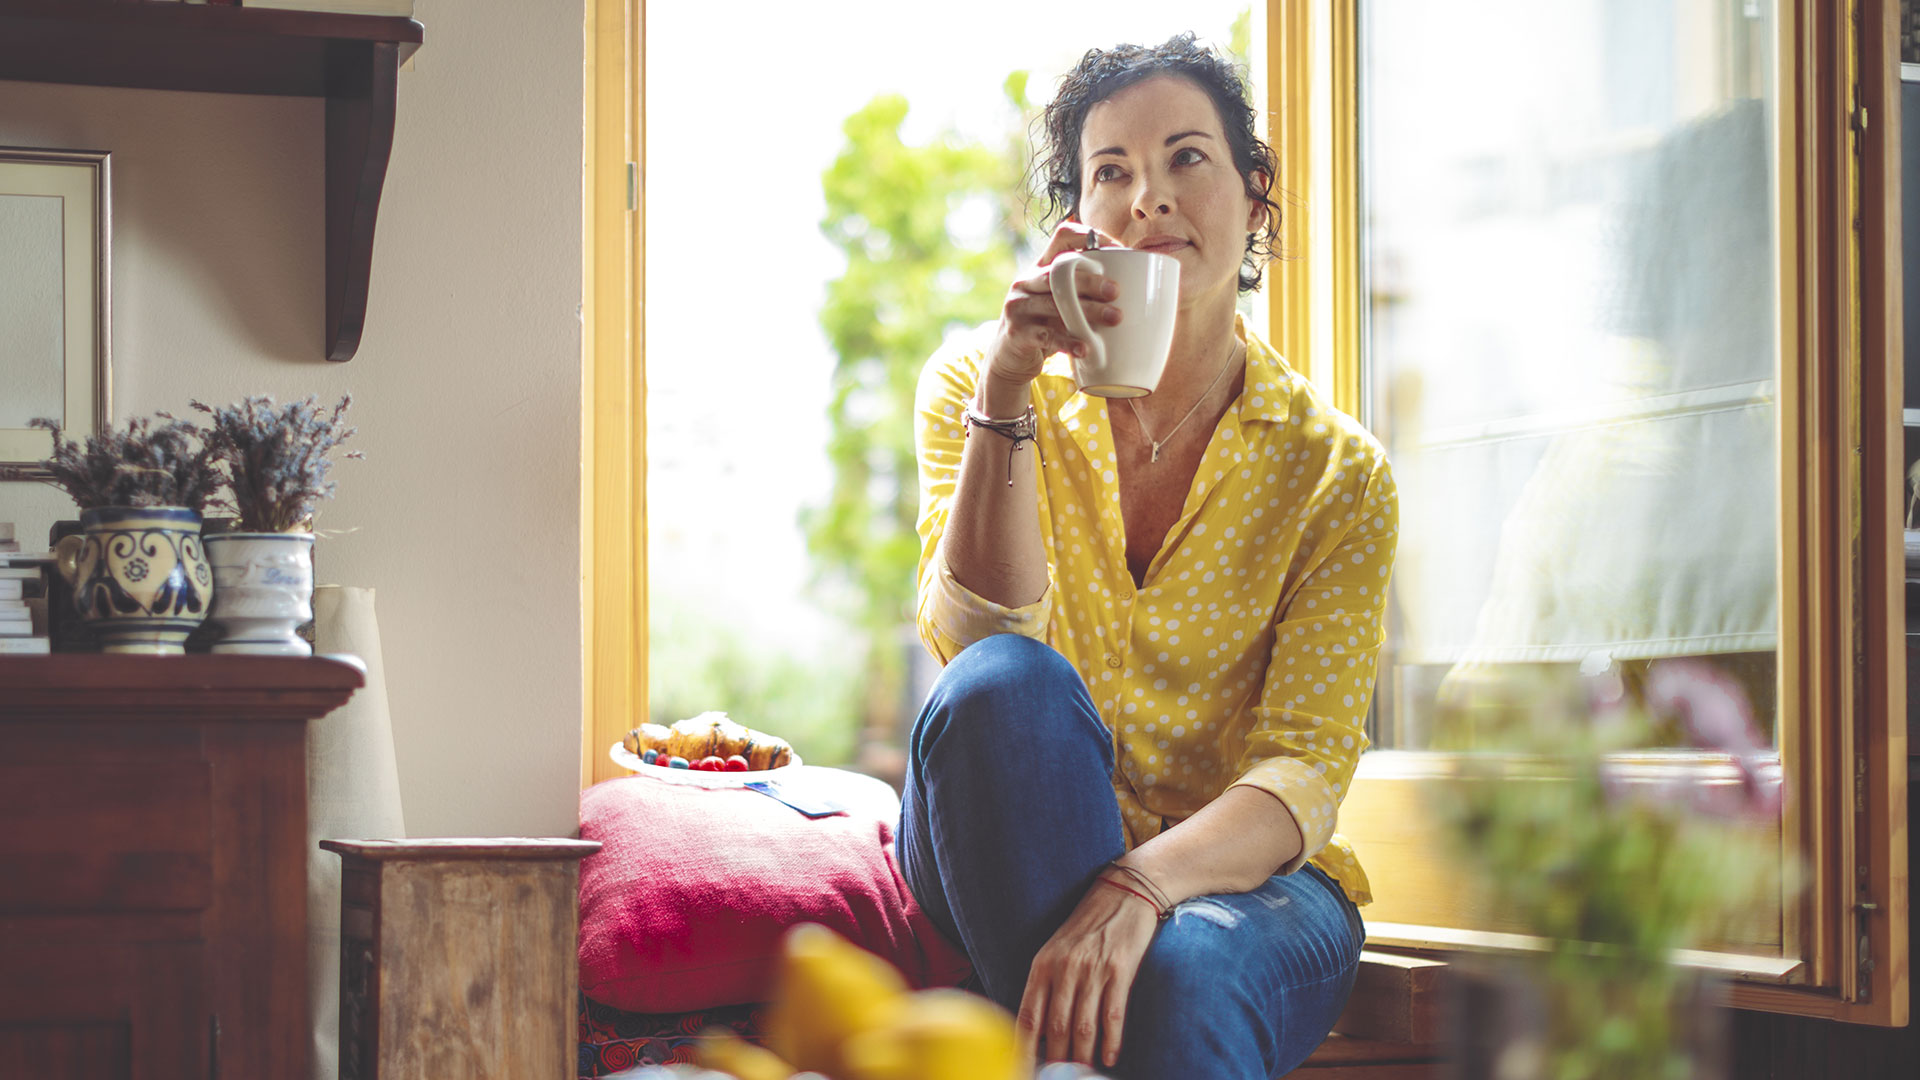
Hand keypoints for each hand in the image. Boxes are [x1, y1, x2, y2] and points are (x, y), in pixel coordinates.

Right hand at [980, 223, 1123, 412]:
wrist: (1008, 359)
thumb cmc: (1046, 327)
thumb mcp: (1059, 304)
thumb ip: (1082, 293)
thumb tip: (1136, 290)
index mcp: (1040, 267)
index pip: (1062, 236)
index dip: (1090, 236)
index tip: (1117, 249)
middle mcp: (1026, 281)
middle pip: (1059, 272)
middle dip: (1091, 280)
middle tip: (1117, 291)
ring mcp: (1018, 306)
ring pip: (1055, 303)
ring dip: (1088, 311)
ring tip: (1115, 319)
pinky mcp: (1016, 332)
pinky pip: (1046, 335)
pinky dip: (1068, 342)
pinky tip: (1086, 348)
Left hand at [1016, 872, 1158, 1069]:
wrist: (1123, 893)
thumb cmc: (1087, 926)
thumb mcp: (1056, 950)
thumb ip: (1046, 985)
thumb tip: (1039, 1029)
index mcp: (1043, 965)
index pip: (1028, 1016)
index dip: (1024, 1048)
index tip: (1023, 1069)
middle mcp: (1065, 969)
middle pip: (1056, 1028)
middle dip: (1056, 1059)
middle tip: (1058, 1076)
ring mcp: (1093, 970)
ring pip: (1083, 1027)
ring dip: (1082, 1057)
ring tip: (1083, 1073)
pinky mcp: (1121, 971)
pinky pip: (1113, 1015)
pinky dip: (1111, 1041)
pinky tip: (1110, 1058)